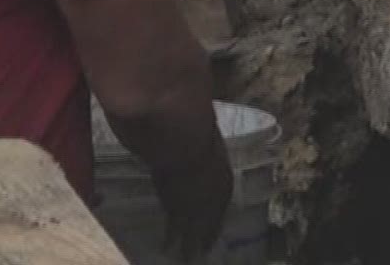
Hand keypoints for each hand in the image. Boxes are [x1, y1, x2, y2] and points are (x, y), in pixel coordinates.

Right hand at [154, 146, 232, 261]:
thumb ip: (207, 155)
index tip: (212, 235)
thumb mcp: (210, 145)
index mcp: (224, 185)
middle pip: (209, 226)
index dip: (216, 222)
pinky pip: (172, 228)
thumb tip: (201, 151)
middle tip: (201, 254)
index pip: (221, 209)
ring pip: (191, 233)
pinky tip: (165, 248)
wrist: (185, 145)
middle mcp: (213, 202)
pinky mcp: (174, 209)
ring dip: (188, 247)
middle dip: (204, 240)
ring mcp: (194, 208)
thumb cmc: (200, 135)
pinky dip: (169, 239)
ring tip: (185, 259)